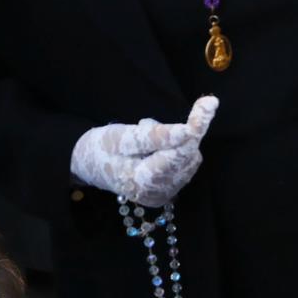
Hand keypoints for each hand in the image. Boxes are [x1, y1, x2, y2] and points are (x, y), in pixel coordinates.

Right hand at [70, 96, 217, 206]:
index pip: (180, 153)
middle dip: (176, 135)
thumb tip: (189, 131)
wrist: (88, 164)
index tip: (210, 102)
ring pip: (188, 158)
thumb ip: (156, 136)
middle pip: (187, 156)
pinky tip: (152, 150)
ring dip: (174, 143)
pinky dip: (173, 150)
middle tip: (146, 127)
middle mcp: (159, 194)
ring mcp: (165, 194)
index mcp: (144, 183)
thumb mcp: (122, 137)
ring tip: (143, 141)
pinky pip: (183, 163)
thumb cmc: (100, 148)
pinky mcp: (168, 190)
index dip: (196, 128)